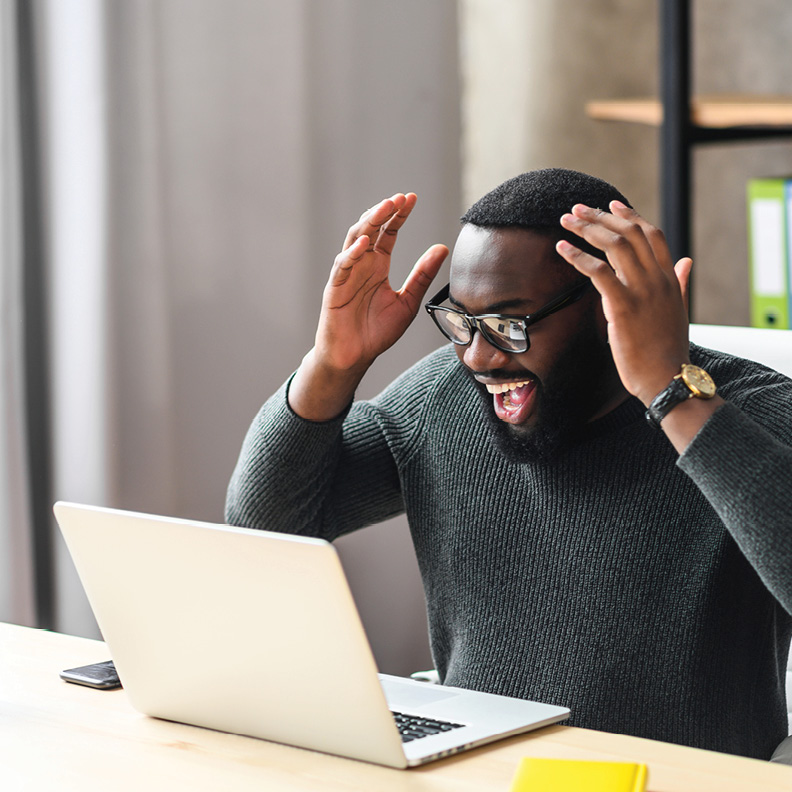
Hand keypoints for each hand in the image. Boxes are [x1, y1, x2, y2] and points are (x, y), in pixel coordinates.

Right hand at [316, 193, 447, 372]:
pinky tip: (366, 243)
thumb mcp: (408, 302)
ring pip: (355, 240)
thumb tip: (442, 248)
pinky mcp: (334, 289)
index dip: (399, 215)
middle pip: (371, 229)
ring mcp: (347, 275)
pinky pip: (342, 266)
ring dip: (369, 223)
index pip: (388, 233)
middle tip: (400, 198)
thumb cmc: (376, 332)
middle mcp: (362, 265)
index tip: (412, 199)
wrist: (354, 357)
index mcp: (378, 266)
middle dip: (384, 212)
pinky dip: (352, 253)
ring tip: (384, 209)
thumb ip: (422, 276)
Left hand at [556, 201, 691, 405]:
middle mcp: (658, 279)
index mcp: (670, 279)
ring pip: (614, 245)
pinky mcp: (623, 306)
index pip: (652, 234)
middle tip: (577, 209)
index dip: (631, 216)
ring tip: (567, 221)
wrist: (667, 379)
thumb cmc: (667, 351)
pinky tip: (562, 248)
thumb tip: (686, 262)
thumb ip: (681, 283)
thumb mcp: (679, 311)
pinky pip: (598, 272)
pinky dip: (578, 256)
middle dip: (600, 216)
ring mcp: (642, 291)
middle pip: (629, 233)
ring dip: (586, 229)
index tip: (611, 204)